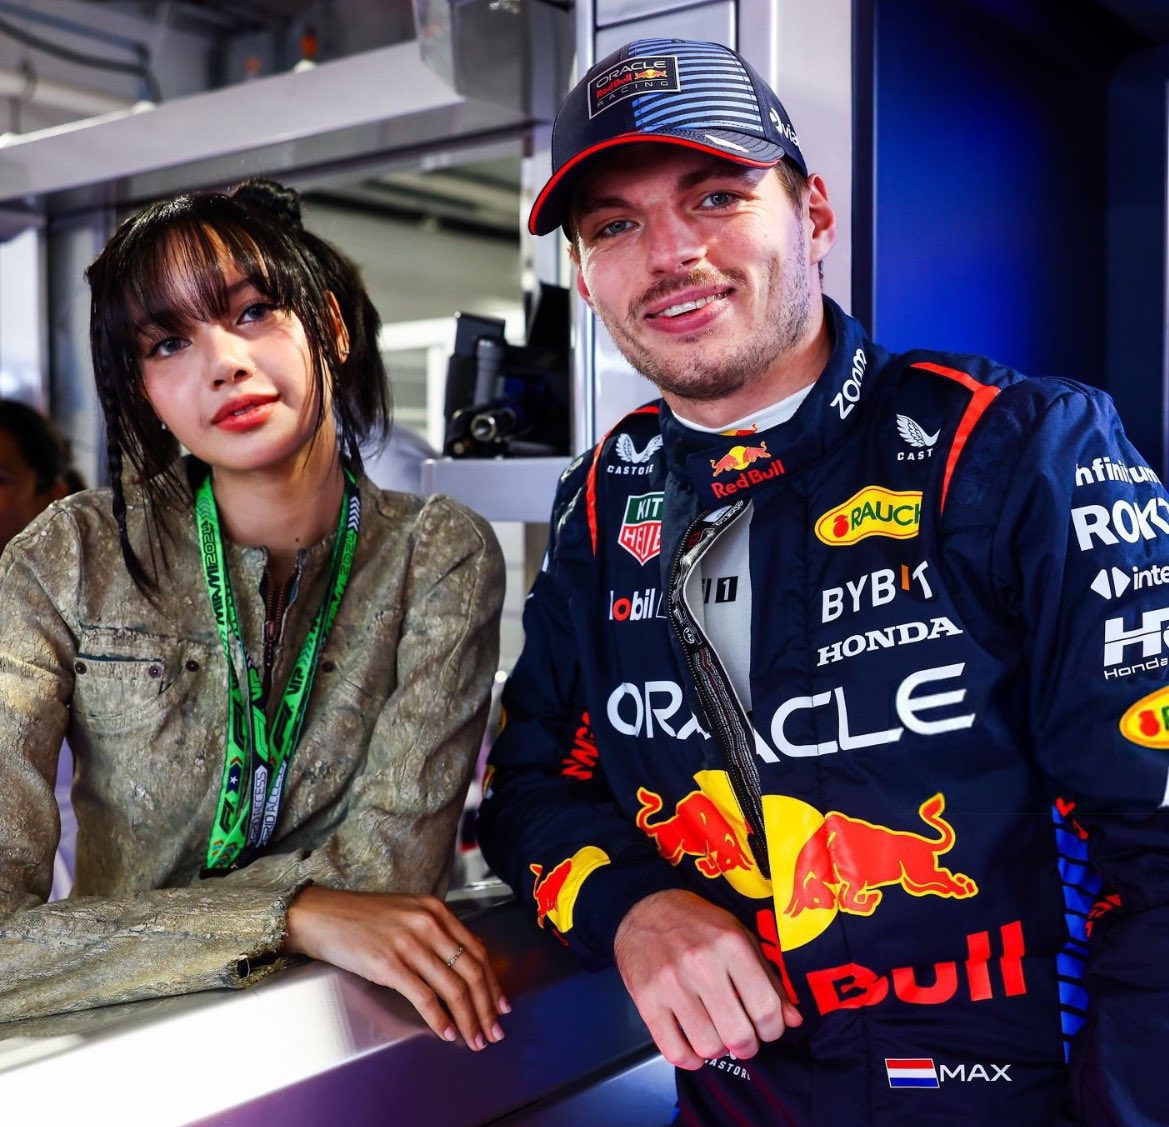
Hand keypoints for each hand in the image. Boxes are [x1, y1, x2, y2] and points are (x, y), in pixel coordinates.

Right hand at [284, 886, 507, 1049]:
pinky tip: (446, 1032)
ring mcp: (409, 944)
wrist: (322, 914)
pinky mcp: (389, 964)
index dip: (493, 982)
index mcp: (436, 910)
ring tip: (474, 1038)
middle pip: (471, 971)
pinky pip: (424, 997)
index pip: (477, 950)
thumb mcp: (407, 912)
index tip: (501, 1005)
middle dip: (487, 1007)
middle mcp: (428, 924)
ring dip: (468, 1018)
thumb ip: (435, 932)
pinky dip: (439, 1019)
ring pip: (453, 987)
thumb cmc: (362, 917)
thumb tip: (461, 965)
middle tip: (494, 1031)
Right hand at [613, 889, 800, 1068]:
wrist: (645, 908)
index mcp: (731, 944)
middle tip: (743, 1038)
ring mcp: (671, 982)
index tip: (767, 1028)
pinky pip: (674, 1050)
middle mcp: (701, 963)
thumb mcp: (740, 936)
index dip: (773, 1029)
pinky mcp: (646, 998)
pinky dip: (689, 1059)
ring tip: (717, 1035)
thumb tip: (793, 1020)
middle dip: (747, 1046)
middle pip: (738, 1035)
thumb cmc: (698, 924)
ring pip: (708, 1047)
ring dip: (718, 1050)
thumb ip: (769, 978)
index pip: (766, 1008)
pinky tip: (693, 1044)